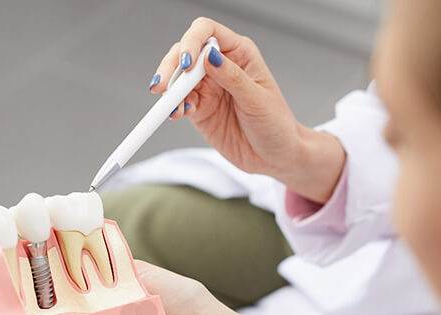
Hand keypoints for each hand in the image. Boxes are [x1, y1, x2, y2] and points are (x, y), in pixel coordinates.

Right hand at [151, 17, 344, 201]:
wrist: (275, 157)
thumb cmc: (276, 125)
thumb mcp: (257, 100)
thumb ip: (233, 78)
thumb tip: (210, 56)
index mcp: (239, 54)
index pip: (207, 32)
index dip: (192, 42)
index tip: (187, 63)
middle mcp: (220, 67)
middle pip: (185, 53)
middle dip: (172, 67)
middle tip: (164, 86)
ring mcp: (208, 89)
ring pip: (178, 78)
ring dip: (170, 90)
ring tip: (170, 105)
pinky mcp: (200, 110)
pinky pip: (180, 103)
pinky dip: (174, 107)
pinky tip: (176, 114)